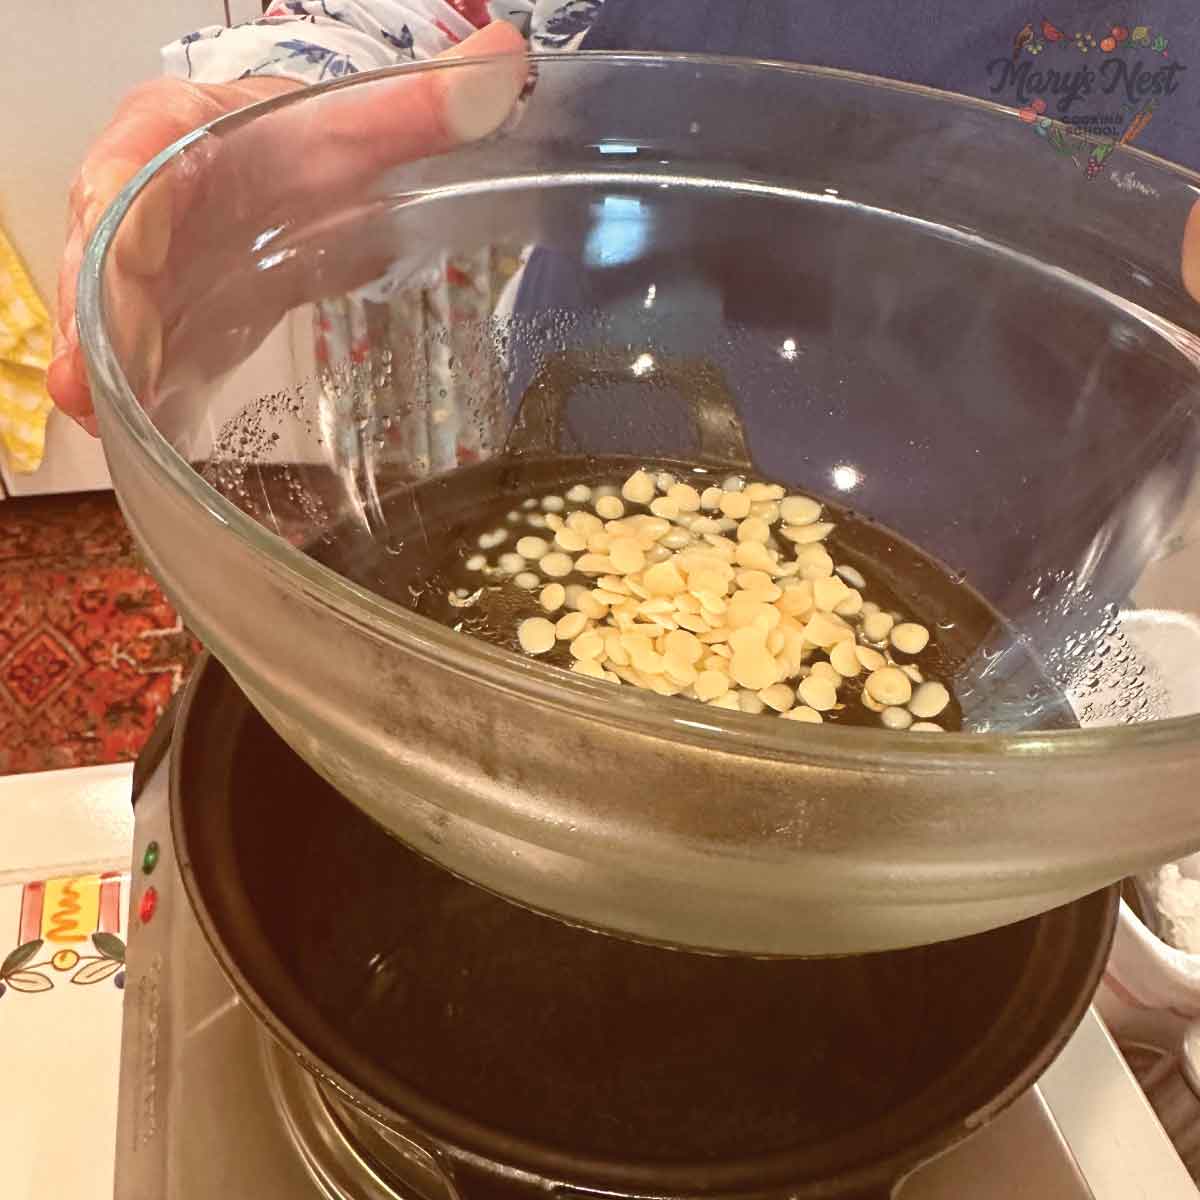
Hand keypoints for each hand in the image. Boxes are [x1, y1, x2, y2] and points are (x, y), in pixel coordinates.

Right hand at [49, 20, 526, 433]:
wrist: (284, 164)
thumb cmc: (305, 138)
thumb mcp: (362, 120)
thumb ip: (426, 102)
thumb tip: (506, 60)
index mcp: (179, 132)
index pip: (144, 164)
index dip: (134, 213)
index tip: (140, 261)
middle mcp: (141, 195)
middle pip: (106, 245)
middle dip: (100, 309)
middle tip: (93, 377)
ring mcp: (143, 260)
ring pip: (106, 303)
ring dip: (101, 357)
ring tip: (92, 411)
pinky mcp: (163, 311)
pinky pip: (136, 344)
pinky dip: (130, 384)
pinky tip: (126, 432)